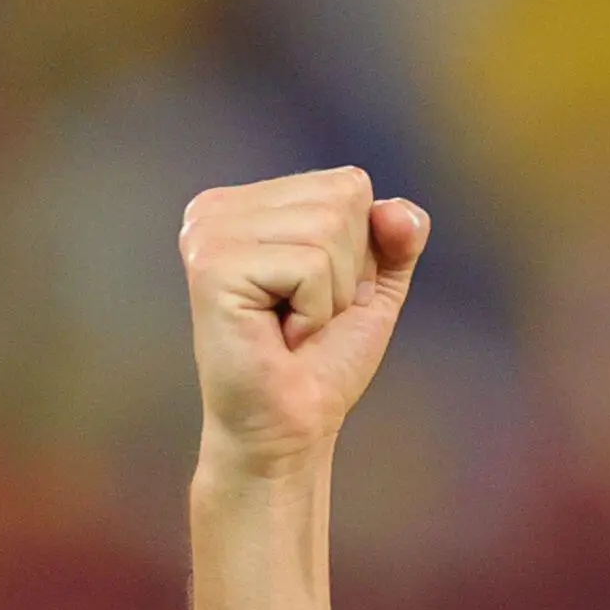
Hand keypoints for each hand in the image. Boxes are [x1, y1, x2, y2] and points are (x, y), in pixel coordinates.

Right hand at [180, 167, 429, 478]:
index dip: (359, 253)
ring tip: (293, 327)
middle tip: (306, 317)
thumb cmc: (323, 360)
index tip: (319, 295)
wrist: (292, 425)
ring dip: (332, 295)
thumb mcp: (373, 286)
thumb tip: (401, 211)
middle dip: (347, 273)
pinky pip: (311, 265)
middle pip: (341, 201)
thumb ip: (396, 237)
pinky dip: (315, 311)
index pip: (348, 184)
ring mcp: (208, 233)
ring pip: (328, 229)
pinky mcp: (213, 265)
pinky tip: (282, 336)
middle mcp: (216, 209)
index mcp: (246, 203)